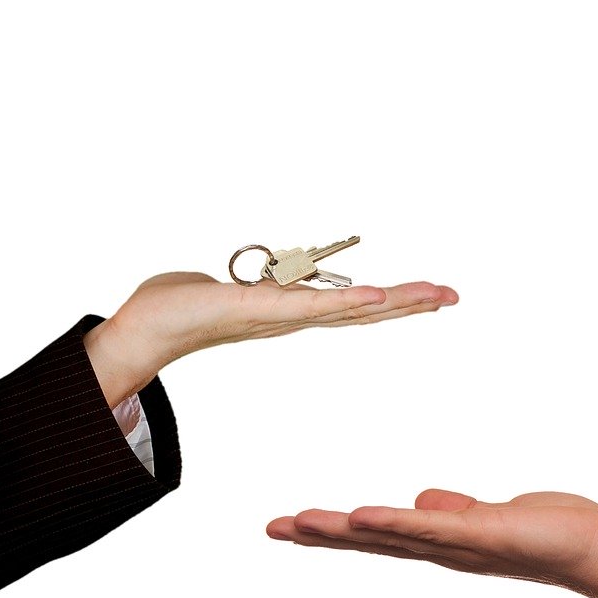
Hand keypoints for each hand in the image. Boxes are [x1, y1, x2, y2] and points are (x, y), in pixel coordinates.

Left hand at [83, 272, 457, 405]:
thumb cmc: (182, 305)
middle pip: (362, 311)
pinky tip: (375, 297)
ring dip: (392, 302)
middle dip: (410, 304)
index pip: (351, 306)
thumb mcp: (234, 284)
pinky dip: (345, 302)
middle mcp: (291, 319)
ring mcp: (278, 317)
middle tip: (453, 295)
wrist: (144, 328)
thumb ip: (260, 278)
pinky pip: (308, 305)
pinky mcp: (257, 309)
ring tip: (431, 295)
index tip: (432, 293)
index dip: (392, 301)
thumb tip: (270, 268)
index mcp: (289, 311)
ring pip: (346, 309)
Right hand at [267, 489, 597, 597]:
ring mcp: (456, 544)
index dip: (333, 531)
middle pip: (369, 540)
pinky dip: (393, 523)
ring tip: (299, 523)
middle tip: (273, 529)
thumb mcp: (491, 514)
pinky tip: (360, 516)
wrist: (597, 550)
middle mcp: (441, 549)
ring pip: (387, 535)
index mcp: (440, 540)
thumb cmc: (551, 530)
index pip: (376, 533)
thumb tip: (421, 500)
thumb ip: (455, 509)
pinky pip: (429, 529)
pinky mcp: (478, 534)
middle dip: (319, 535)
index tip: (293, 524)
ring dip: (341, 530)